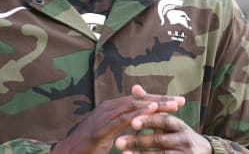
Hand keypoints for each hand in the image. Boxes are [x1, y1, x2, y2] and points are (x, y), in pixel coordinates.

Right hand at [51, 85, 184, 153]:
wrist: (67, 153)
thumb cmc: (87, 146)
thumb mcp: (108, 134)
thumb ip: (121, 126)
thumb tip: (136, 125)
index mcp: (111, 108)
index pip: (138, 101)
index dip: (157, 100)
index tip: (176, 102)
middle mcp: (108, 107)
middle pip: (139, 100)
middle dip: (160, 100)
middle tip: (181, 101)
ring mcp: (104, 116)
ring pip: (133, 106)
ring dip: (154, 104)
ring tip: (173, 105)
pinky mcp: (101, 128)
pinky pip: (123, 118)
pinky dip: (139, 112)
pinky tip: (152, 110)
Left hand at [114, 112, 211, 153]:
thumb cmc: (178, 135)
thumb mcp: (168, 121)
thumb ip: (151, 106)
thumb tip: (134, 87)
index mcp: (180, 126)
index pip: (164, 121)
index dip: (149, 120)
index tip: (131, 121)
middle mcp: (184, 140)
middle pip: (160, 140)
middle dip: (138, 141)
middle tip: (118, 142)